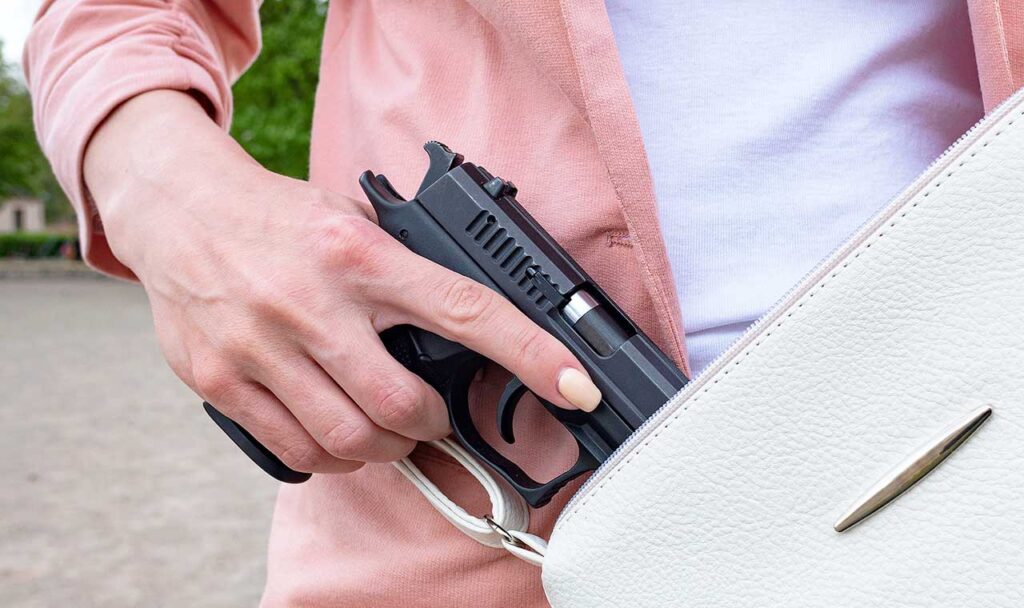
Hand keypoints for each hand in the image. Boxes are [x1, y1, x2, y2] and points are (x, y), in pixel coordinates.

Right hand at [84, 91, 601, 473]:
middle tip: (431, 416)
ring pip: (349, 438)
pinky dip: (330, 456)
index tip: (575, 385)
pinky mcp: (220, 380)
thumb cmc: (277, 217)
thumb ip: (404, 263)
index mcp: (361, 256)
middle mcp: (313, 303)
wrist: (176, 208)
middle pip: (403, 404)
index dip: (531, 354)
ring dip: (383, 447)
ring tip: (382, 426)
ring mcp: (262, 346)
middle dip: (432, 426)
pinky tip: (334, 432)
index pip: (467, 311)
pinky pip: (294, 449)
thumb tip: (469, 315)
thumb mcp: (351, 218)